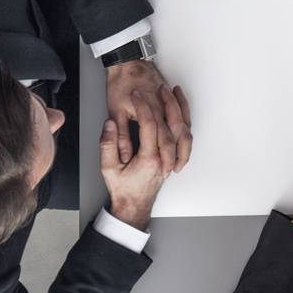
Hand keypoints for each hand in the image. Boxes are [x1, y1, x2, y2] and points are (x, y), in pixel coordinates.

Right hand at [99, 83, 191, 230]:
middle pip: (172, 123)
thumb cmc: (122, 188)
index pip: (150, 125)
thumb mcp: (107, 168)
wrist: (134, 206)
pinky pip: (184, 134)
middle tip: (158, 86)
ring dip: (179, 107)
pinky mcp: (174, 155)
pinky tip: (179, 107)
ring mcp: (172, 156)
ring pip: (183, 128)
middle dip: (167, 102)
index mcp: (149, 158)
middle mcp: (165, 156)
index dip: (142, 107)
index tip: (134, 95)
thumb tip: (110, 124)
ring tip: (172, 91)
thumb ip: (107, 145)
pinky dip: (184, 118)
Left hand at [105, 59, 192, 171]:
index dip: (165, 158)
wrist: (128, 61)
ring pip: (185, 127)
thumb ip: (121, 135)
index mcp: (151, 114)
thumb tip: (125, 154)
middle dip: (177, 156)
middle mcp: (163, 109)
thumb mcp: (115, 112)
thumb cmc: (120, 84)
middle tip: (173, 169)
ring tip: (182, 159)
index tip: (164, 170)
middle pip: (178, 137)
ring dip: (185, 144)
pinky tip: (184, 134)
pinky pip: (184, 116)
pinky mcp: (169, 99)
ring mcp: (168, 103)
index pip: (163, 142)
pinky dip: (186, 127)